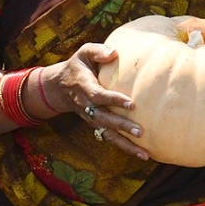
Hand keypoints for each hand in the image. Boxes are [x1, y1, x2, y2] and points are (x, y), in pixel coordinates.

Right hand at [48, 43, 148, 159]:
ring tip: (144, 153)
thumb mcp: (84, 53)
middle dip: (121, 126)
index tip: (131, 104)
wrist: (60, 87)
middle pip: (103, 119)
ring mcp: (91, 118)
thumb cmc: (78, 66)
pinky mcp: (96, 124)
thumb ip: (98, 51)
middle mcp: (86, 106)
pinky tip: (142, 154)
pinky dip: (124, 148)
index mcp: (84, 87)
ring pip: (107, 133)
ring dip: (125, 144)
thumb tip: (114, 53)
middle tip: (140, 131)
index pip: (99, 96)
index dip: (113, 100)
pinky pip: (109, 138)